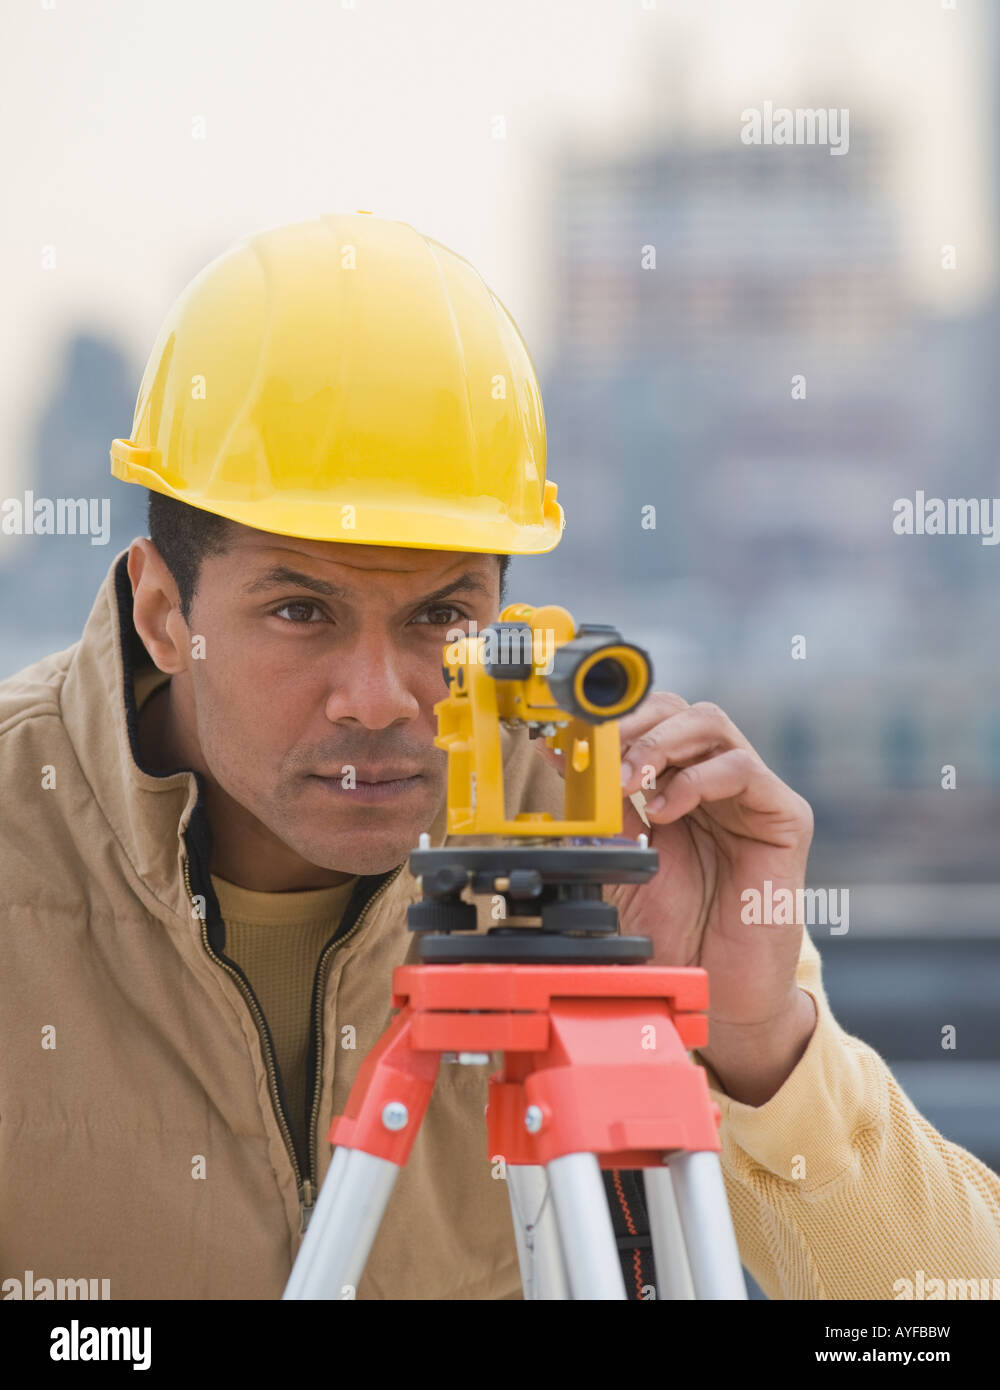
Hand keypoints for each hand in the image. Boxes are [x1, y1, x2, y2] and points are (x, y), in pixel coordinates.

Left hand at [533, 693, 817, 1103]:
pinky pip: (745, 769)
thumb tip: (558, 754)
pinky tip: (668, 810)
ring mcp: (751, 796)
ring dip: (660, 741)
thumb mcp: (620, 862)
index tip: (568, 730)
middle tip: (600, 753)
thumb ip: (598, 810)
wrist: (722, 997)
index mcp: (676, 787)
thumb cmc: (676, 935)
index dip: (610, 718)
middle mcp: (714, 782)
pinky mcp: (785, 818)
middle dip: (633, 722)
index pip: (648, 722)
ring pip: (711, 724)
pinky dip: (699, 778)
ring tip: (632, 780)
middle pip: (679, 710)